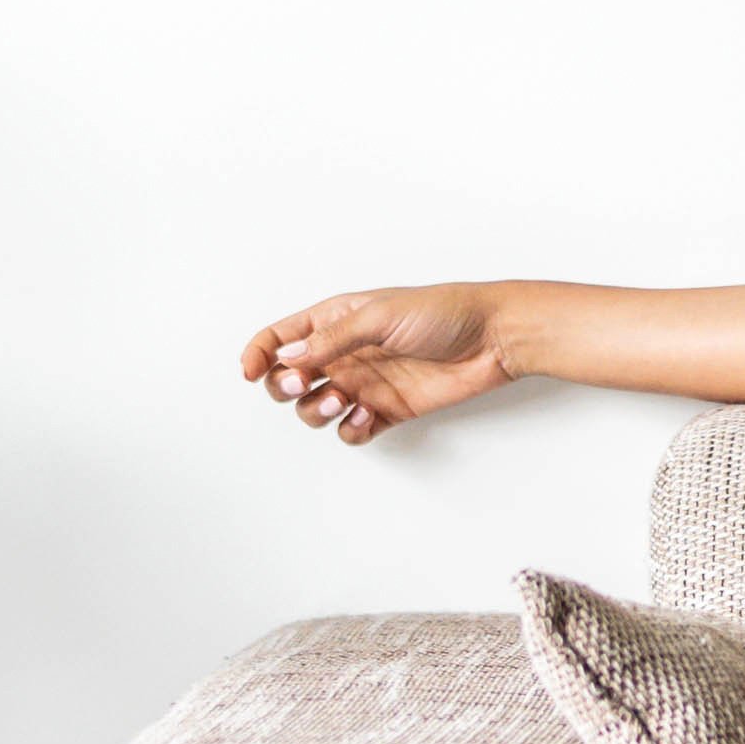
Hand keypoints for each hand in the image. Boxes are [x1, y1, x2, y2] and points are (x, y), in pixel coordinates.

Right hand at [241, 285, 514, 445]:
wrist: (493, 339)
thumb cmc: (443, 313)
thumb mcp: (379, 315)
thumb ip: (331, 339)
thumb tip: (287, 357)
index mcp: (335, 321)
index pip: (280, 338)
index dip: (258, 354)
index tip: (251, 372)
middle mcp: (344, 353)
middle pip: (287, 379)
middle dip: (285, 387)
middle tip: (306, 384)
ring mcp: (365, 383)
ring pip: (315, 408)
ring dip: (317, 411)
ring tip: (343, 401)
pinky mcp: (387, 411)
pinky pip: (351, 430)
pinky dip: (350, 430)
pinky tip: (368, 417)